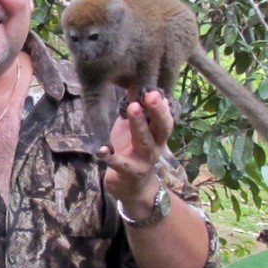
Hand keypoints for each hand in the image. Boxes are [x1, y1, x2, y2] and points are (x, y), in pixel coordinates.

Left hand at [102, 89, 173, 206]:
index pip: (165, 115)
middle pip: (162, 127)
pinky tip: (101, 150)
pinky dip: (110, 157)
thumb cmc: (133, 151)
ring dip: (138, 124)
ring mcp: (144, 160)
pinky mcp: (130, 173)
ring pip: (144, 142)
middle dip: (157, 110)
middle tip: (151, 94)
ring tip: (132, 108)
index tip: (156, 87)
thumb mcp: (136, 129)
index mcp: (158, 133)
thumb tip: (133, 80)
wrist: (132, 187)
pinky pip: (120, 165)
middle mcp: (156, 145)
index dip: (162, 103)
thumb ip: (136, 107)